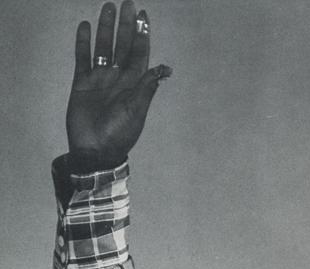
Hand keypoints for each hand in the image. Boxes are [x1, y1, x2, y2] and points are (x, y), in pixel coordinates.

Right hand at [67, 0, 170, 166]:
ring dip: (106, 28)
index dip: (142, 35)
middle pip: (122, 45)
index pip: (140, 53)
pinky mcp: (82, 83)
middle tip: (127, 3)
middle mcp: (118, 77)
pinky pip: (83, 58)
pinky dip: (84, 43)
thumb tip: (164, 68)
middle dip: (126, 25)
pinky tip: (86, 27)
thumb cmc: (119, 134)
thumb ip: (146, 87)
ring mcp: (100, 79)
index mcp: (134, 84)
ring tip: (108, 7)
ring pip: (104, 47)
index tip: (143, 16)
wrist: (95, 150)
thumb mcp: (136, 110)